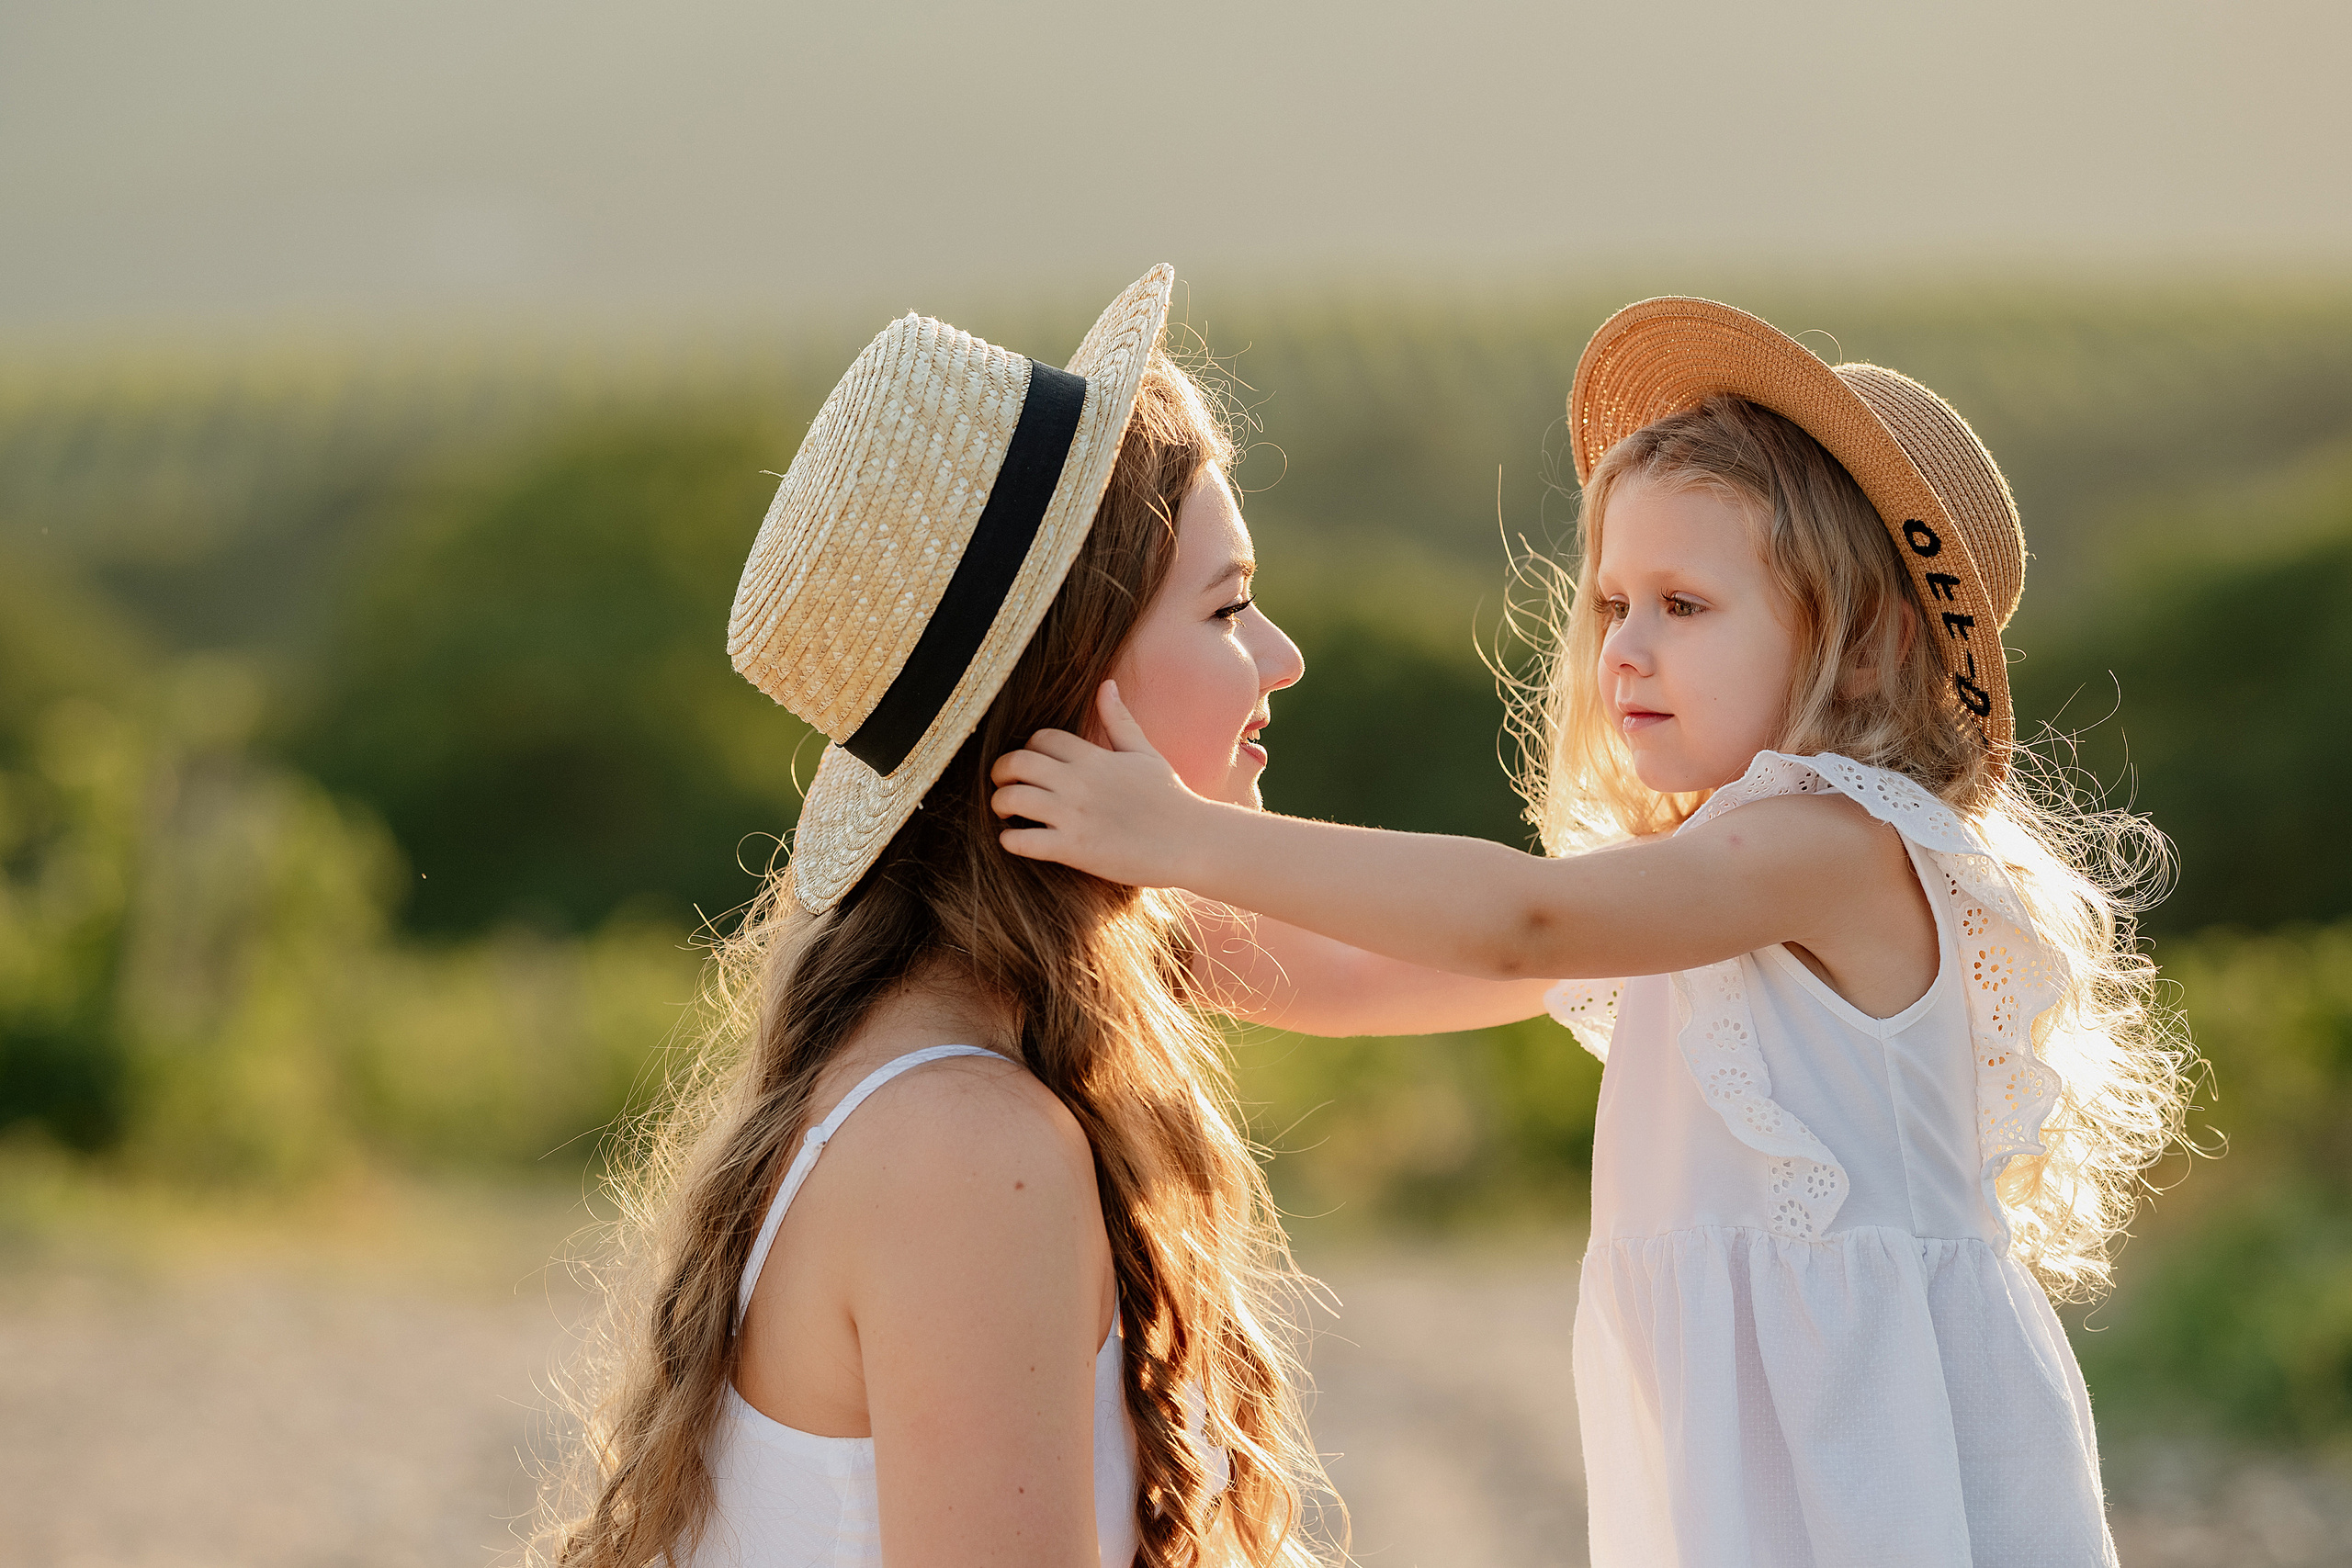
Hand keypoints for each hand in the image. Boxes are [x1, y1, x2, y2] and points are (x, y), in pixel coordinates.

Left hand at [990, 682, 1209, 887]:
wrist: (1192, 841)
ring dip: (999, 803)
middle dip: (1000, 772)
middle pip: (1017, 762)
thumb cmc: (1171, 797)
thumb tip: (1106, 684)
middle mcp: (1079, 781)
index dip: (1029, 748)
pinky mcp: (1074, 849)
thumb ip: (1119, 720)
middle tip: (1002, 784)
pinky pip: (1022, 841)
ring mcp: (1074, 815)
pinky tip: (1015, 841)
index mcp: (1094, 757)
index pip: (1041, 738)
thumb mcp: (1145, 752)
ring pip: (1011, 798)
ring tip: (1004, 812)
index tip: (1030, 764)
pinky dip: (1010, 840)